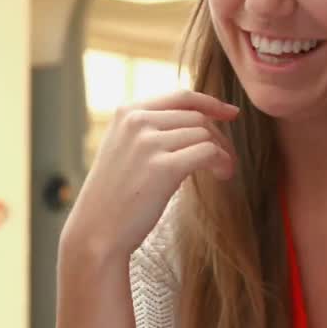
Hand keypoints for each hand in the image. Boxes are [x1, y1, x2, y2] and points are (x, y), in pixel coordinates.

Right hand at [61, 90, 237, 263]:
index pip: (180, 96)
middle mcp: (136, 120)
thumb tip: (196, 119)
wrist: (95, 231)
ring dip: (223, 152)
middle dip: (218, 136)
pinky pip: (208, 152)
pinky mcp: (162, 167)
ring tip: (223, 171)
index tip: (231, 114)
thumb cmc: (114, 195)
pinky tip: (222, 175)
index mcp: (126, 111)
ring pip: (205, 134)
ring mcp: (148, 142)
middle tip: (225, 159)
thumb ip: (149, 128)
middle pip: (196, 117)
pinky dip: (222, 162)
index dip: (211, 103)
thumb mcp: (123, 148)